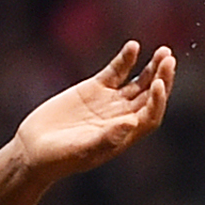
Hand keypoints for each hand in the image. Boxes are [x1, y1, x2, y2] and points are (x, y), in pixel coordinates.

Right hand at [12, 42, 176, 177]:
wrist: (34, 149)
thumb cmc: (59, 158)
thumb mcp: (82, 150)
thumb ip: (107, 138)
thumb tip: (132, 123)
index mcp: (125, 135)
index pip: (151, 115)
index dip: (158, 100)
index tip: (159, 83)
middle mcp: (123, 118)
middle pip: (150, 96)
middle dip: (162, 78)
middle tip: (169, 59)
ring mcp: (110, 102)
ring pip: (138, 82)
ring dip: (152, 67)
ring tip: (164, 51)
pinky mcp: (95, 88)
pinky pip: (116, 71)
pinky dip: (125, 59)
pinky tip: (133, 46)